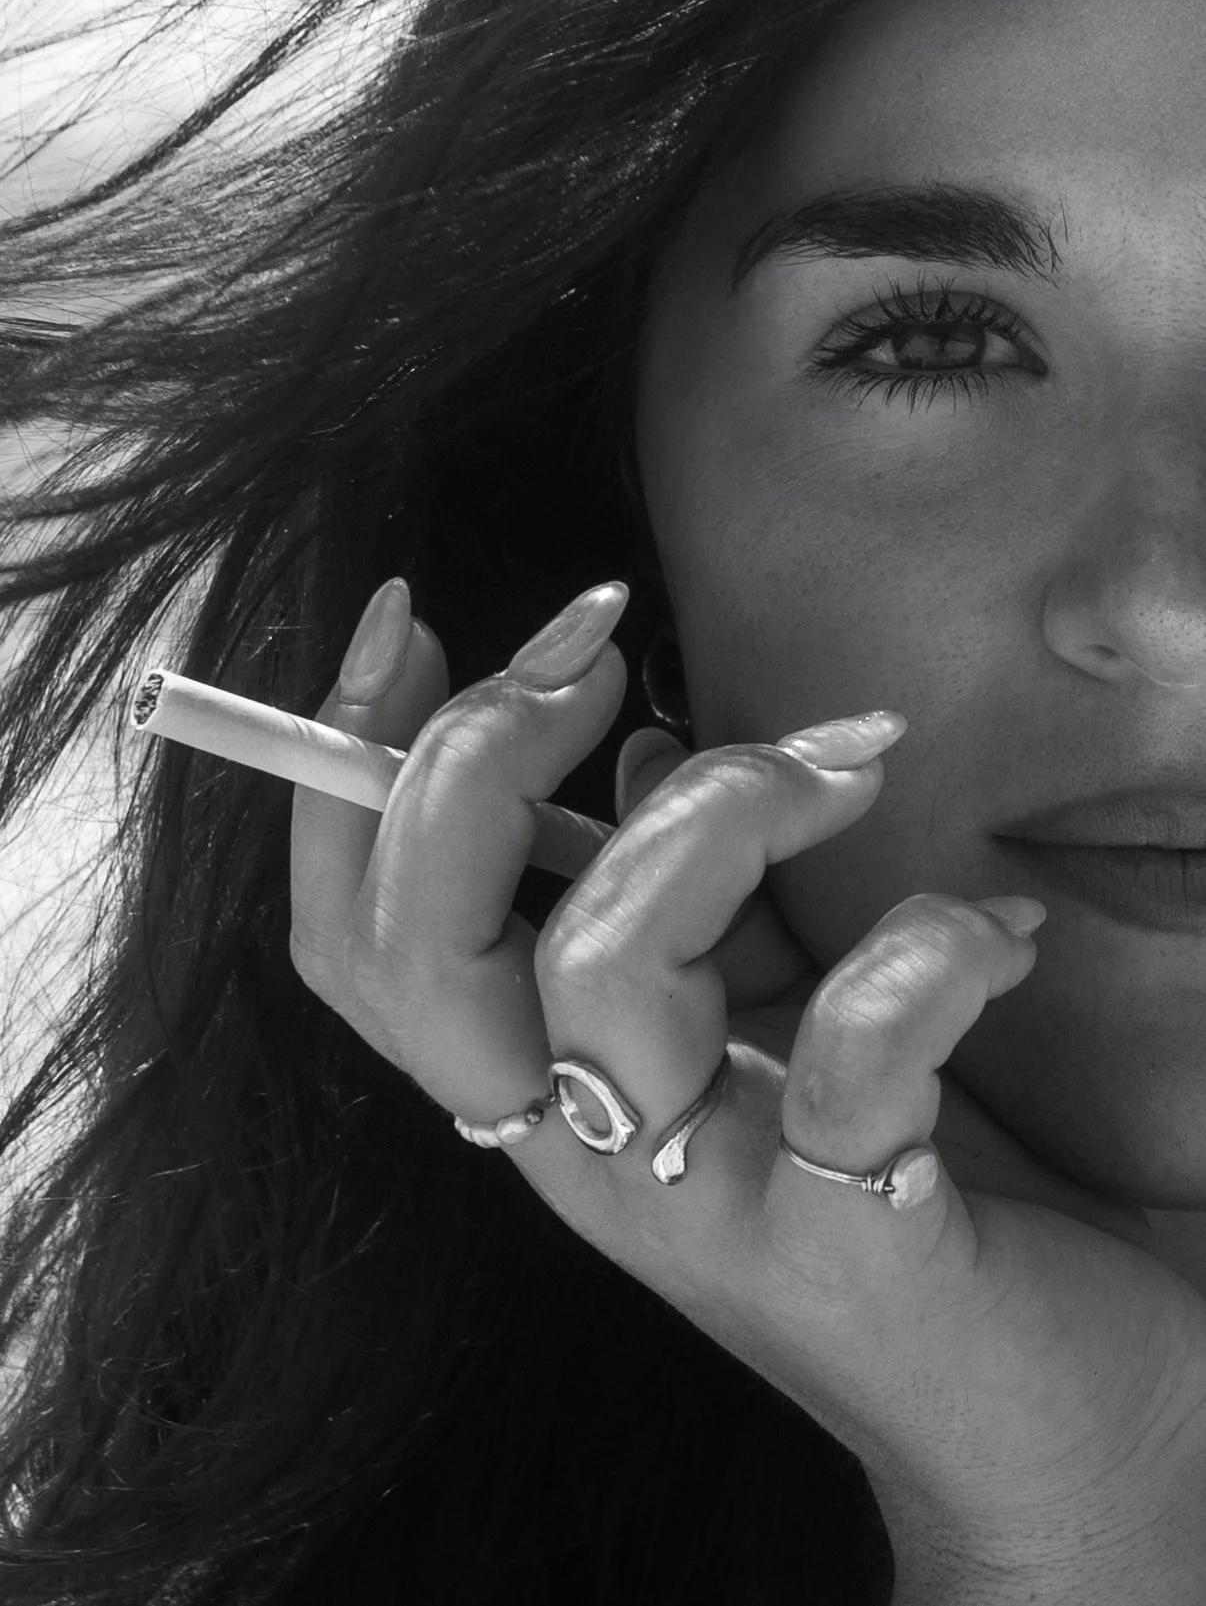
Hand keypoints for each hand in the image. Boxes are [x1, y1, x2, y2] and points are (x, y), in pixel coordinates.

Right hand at [289, 580, 1205, 1604]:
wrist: (1060, 1413)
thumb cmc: (902, 1180)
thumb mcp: (770, 1009)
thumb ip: (691, 895)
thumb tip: (644, 744)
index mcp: (543, 1076)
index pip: (362, 933)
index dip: (349, 764)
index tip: (413, 618)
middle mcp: (577, 1146)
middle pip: (417, 948)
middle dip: (481, 755)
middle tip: (600, 653)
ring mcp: (694, 1204)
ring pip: (602, 968)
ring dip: (722, 807)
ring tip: (857, 765)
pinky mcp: (842, 1251)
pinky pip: (847, 1064)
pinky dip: (921, 953)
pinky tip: (999, 932)